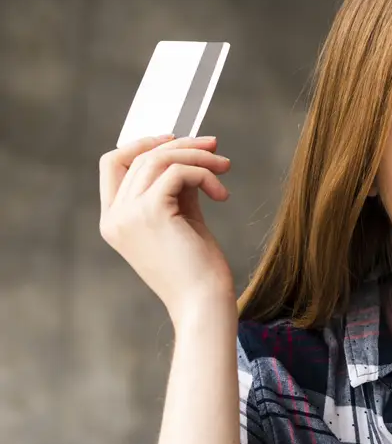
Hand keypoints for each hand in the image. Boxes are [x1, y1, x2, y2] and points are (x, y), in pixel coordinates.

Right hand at [98, 135, 236, 325]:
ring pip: (158, 159)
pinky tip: (222, 194)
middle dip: (180, 145)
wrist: (204, 303)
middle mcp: (114, 217)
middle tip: (215, 146)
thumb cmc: (198, 269)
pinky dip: (203, 173)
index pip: (113, 164)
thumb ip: (177, 188)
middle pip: (138, 156)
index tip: (177, 140)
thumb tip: (189, 154)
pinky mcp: (150, 213)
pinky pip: (177, 172)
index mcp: (115, 220)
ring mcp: (127, 215)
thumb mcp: (183, 220)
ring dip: (197, 157)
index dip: (142, 145)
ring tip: (225, 167)